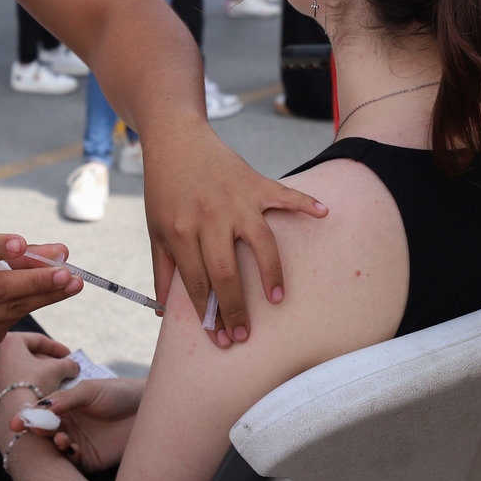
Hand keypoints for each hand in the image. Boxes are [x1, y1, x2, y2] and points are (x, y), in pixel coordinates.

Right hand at [0, 235, 81, 347]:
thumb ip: (15, 248)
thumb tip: (59, 252)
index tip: (20, 243)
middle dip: (35, 281)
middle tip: (65, 273)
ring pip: (10, 309)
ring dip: (45, 296)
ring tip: (72, 284)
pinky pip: (13, 320)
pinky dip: (34, 305)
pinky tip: (53, 294)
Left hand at [0, 333, 80, 455]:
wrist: (14, 420)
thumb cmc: (35, 387)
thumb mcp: (58, 370)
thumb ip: (68, 364)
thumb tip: (73, 366)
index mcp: (7, 341)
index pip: (37, 340)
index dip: (56, 348)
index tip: (68, 355)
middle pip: (22, 355)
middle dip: (42, 362)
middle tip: (59, 370)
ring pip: (11, 371)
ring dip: (28, 375)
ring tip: (45, 385)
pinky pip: (1, 386)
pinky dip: (14, 388)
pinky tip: (28, 397)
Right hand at [14, 376, 145, 471]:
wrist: (150, 409)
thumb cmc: (119, 393)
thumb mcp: (92, 390)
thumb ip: (68, 399)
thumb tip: (44, 408)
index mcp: (65, 406)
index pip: (41, 412)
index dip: (28, 416)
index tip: (16, 422)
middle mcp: (68, 425)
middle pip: (44, 432)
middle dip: (37, 433)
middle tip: (35, 432)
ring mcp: (78, 443)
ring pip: (55, 450)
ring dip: (53, 445)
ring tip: (61, 438)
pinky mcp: (90, 460)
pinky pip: (72, 463)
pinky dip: (68, 458)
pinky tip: (72, 449)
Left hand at [143, 124, 327, 346]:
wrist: (175, 139)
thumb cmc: (164, 189)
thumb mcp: (156, 229)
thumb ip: (163, 269)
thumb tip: (164, 310)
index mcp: (181, 231)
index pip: (197, 283)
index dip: (208, 315)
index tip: (220, 341)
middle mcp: (210, 217)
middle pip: (226, 271)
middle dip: (235, 308)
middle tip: (245, 335)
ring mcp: (235, 200)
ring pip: (260, 241)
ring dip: (270, 271)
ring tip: (276, 298)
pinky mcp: (254, 183)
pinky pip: (285, 194)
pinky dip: (305, 202)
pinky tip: (324, 214)